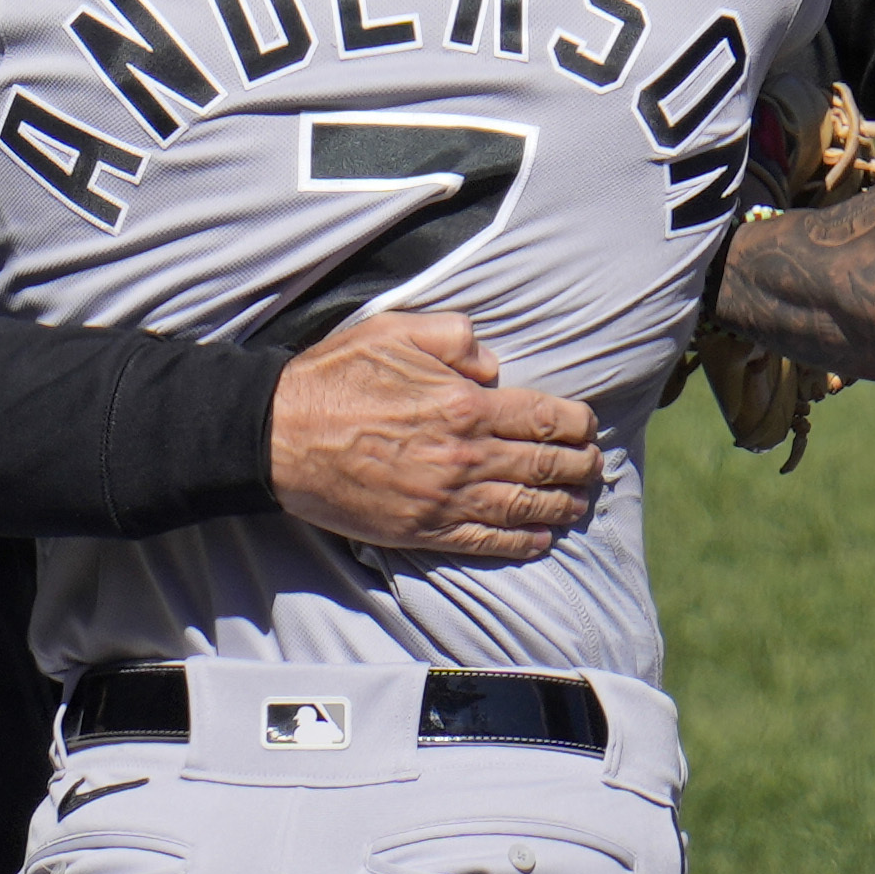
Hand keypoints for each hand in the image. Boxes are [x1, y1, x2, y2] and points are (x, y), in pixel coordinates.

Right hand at [266, 312, 602, 561]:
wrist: (278, 435)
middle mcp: (465, 455)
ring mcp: (445, 498)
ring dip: (560, 507)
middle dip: (579, 468)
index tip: (589, 427)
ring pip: (523, 507)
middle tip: (596, 470)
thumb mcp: (396, 331)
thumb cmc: (334, 378)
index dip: (577, 425)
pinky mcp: (422, 529)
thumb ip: (456, 339)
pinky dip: (520, 542)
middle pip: (544, 465)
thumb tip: (494, 365)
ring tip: (580, 507)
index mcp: (464, 404)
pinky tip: (540, 541)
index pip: (545, 418)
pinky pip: (486, 540)